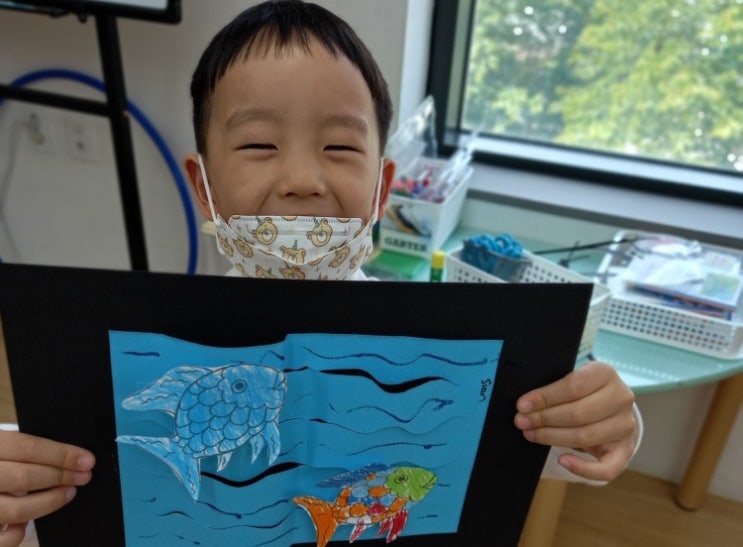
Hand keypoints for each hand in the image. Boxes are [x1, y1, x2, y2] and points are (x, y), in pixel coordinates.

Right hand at [0, 431, 94, 545]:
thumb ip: (15, 449)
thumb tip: (64, 456)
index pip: (27, 447)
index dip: (62, 454)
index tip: (87, 460)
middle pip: (24, 477)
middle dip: (60, 477)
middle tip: (83, 477)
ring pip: (15, 508)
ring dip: (48, 503)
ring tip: (67, 494)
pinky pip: (2, 537)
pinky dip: (19, 531)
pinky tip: (26, 521)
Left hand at [514, 361, 636, 481]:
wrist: (607, 405)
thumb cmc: (581, 391)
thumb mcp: (571, 380)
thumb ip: (554, 389)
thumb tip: (526, 405)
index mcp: (606, 374)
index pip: (573, 386)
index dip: (545, 397)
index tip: (522, 405)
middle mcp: (621, 398)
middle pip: (578, 413)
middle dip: (544, 419)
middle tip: (522, 421)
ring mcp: (626, 425)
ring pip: (586, 436)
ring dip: (553, 438)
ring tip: (531, 434)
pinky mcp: (626, 449)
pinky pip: (607, 468)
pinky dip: (583, 468)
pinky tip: (563, 460)